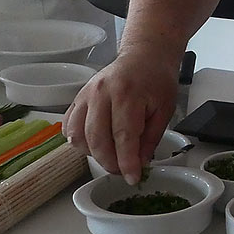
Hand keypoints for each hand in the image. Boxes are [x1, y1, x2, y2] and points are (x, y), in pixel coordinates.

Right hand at [63, 51, 177, 183]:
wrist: (144, 55)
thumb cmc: (156, 79)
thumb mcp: (165, 109)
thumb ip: (151, 139)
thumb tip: (139, 164)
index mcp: (127, 94)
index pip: (123, 137)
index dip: (127, 163)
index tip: (132, 178)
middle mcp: (102, 93)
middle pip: (97, 140)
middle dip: (110, 163)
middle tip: (123, 169)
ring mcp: (86, 94)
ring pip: (78, 136)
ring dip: (93, 153)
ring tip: (111, 154)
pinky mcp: (78, 98)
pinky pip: (69, 126)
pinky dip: (79, 141)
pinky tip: (95, 142)